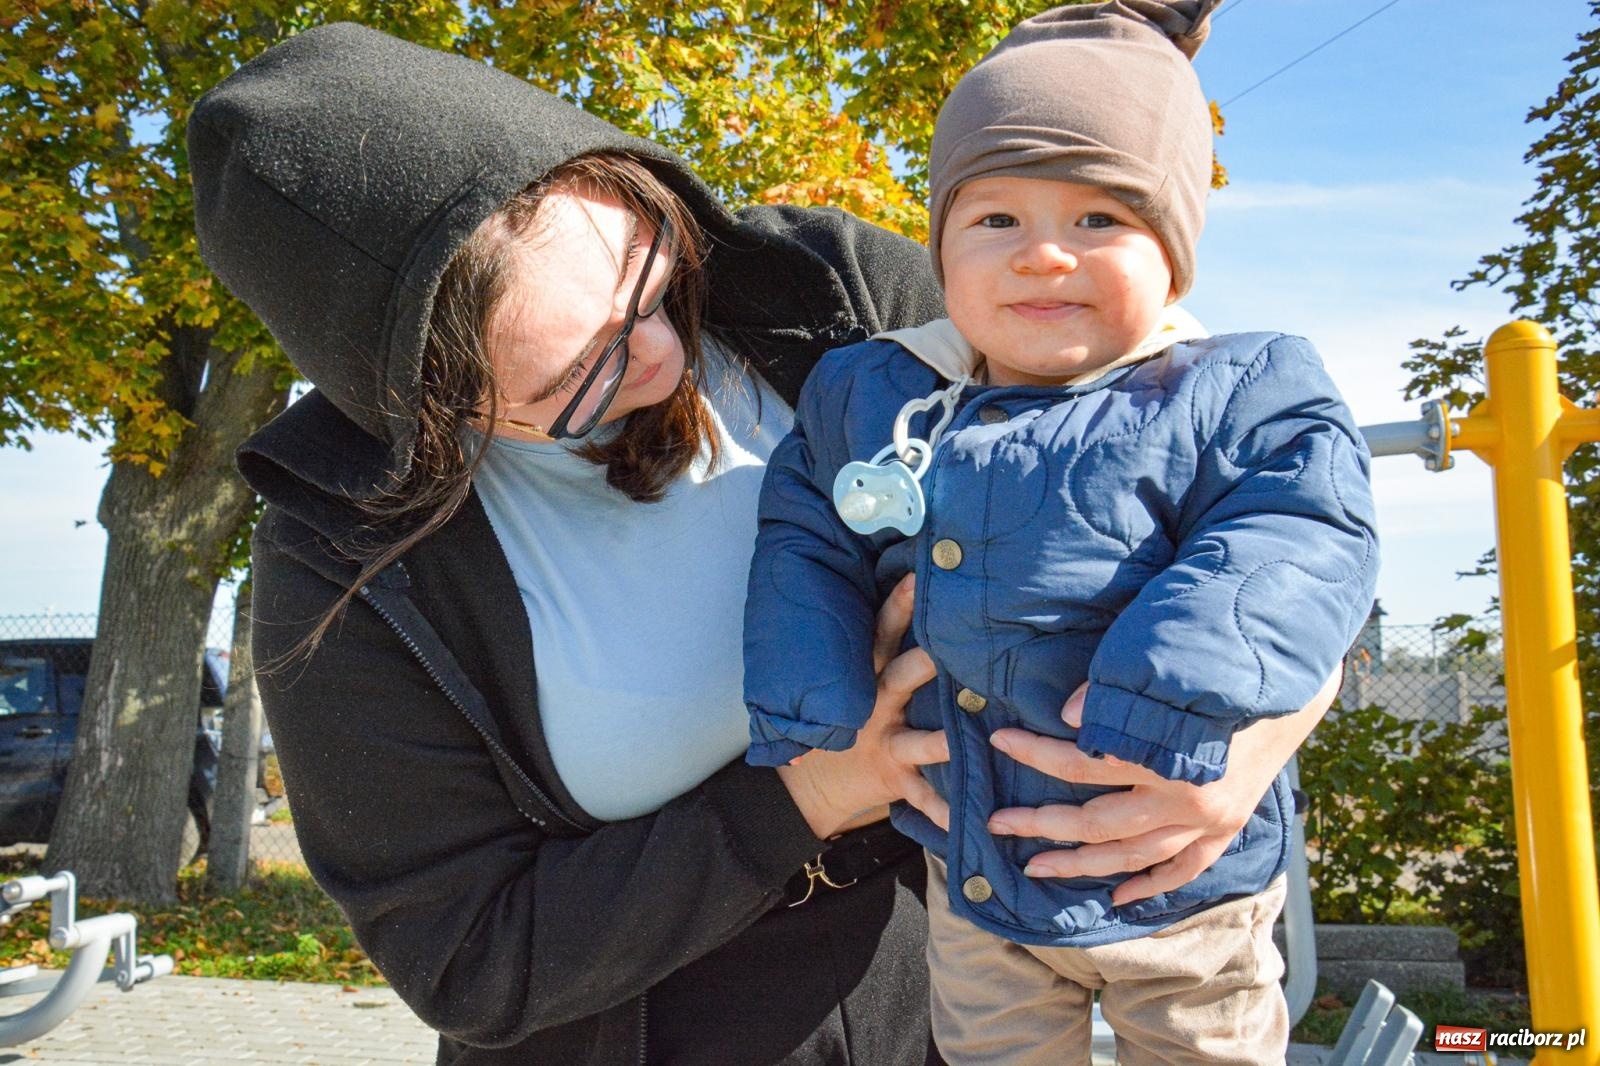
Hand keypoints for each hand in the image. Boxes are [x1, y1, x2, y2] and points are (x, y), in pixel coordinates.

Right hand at [779, 574, 948, 837]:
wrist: (810, 780)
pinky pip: (921, 797)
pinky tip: (967, 824)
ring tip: (965, 741)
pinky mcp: (893, 778)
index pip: (881, 632)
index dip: (897, 603)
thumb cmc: (847, 714)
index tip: (917, 574)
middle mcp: (875, 705)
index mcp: (868, 674)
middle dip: (925, 661)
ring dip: (941, 743)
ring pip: (917, 741)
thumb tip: (917, 585)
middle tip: (948, 646)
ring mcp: (884, 743)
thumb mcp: (854, 678)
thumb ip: (885, 646)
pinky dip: (942, 812)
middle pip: (901, 676)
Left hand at [987, 670, 1337, 904]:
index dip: (1036, 752)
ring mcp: (1211, 819)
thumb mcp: (1162, 662)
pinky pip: (1184, 868)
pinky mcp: (1228, 826)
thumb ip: (1116, 690)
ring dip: (1082, 864)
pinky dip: (1151, 885)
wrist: (1295, 676)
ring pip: (1134, 856)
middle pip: (1099, 823)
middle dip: (1042, 824)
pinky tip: (1118, 896)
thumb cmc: (1221, 656)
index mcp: (1168, 754)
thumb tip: (1069, 716)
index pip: (1083, 761)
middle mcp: (1188, 797)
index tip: (1000, 740)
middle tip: (999, 823)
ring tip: (1037, 866)